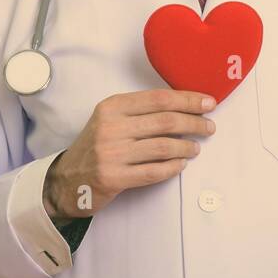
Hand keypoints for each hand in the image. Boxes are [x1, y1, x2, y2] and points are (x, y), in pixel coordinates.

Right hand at [43, 88, 215, 219]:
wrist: (67, 179)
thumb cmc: (98, 145)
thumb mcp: (112, 119)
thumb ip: (141, 111)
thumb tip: (186, 105)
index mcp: (112, 107)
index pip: (159, 98)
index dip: (188, 100)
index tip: (208, 103)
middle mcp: (111, 127)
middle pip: (165, 121)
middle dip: (194, 122)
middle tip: (210, 126)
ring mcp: (111, 153)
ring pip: (163, 146)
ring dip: (187, 146)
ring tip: (196, 147)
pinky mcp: (113, 178)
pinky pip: (153, 171)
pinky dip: (173, 167)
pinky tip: (181, 164)